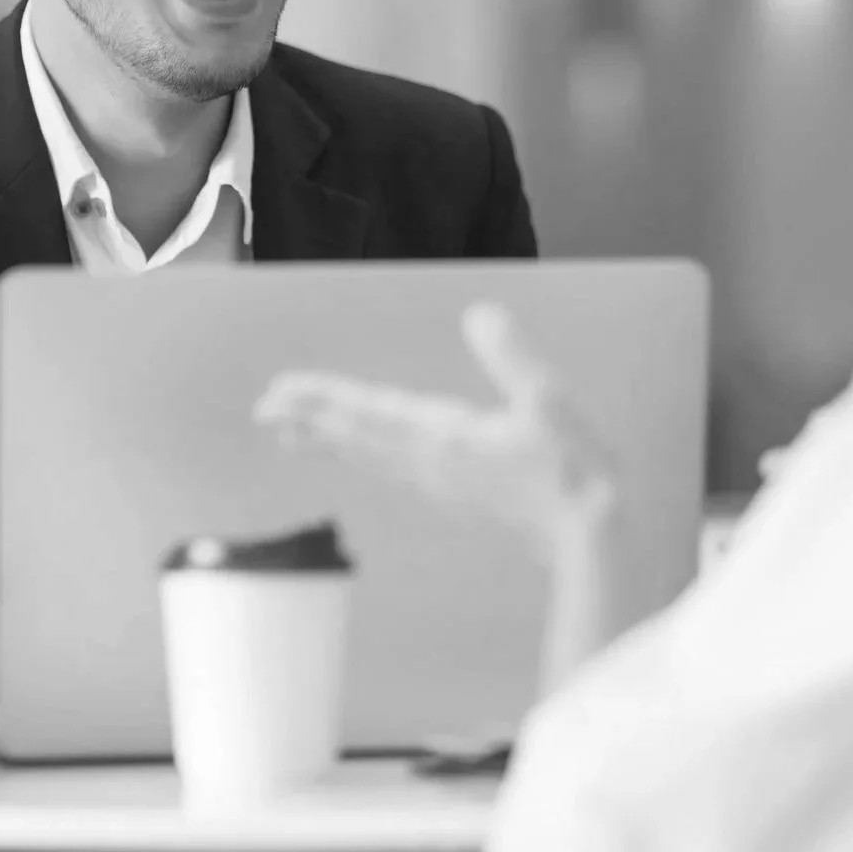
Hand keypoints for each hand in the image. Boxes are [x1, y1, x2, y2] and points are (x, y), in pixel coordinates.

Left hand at [255, 303, 616, 557]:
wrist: (589, 539)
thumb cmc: (571, 470)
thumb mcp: (547, 401)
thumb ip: (511, 356)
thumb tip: (480, 314)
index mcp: (444, 436)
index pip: (368, 411)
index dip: (322, 399)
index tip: (279, 394)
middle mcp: (430, 462)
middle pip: (356, 435)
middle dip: (310, 420)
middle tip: (263, 411)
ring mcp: (440, 482)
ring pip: (370, 454)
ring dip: (331, 438)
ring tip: (294, 432)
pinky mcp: (456, 493)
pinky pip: (392, 467)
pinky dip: (365, 453)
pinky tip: (366, 454)